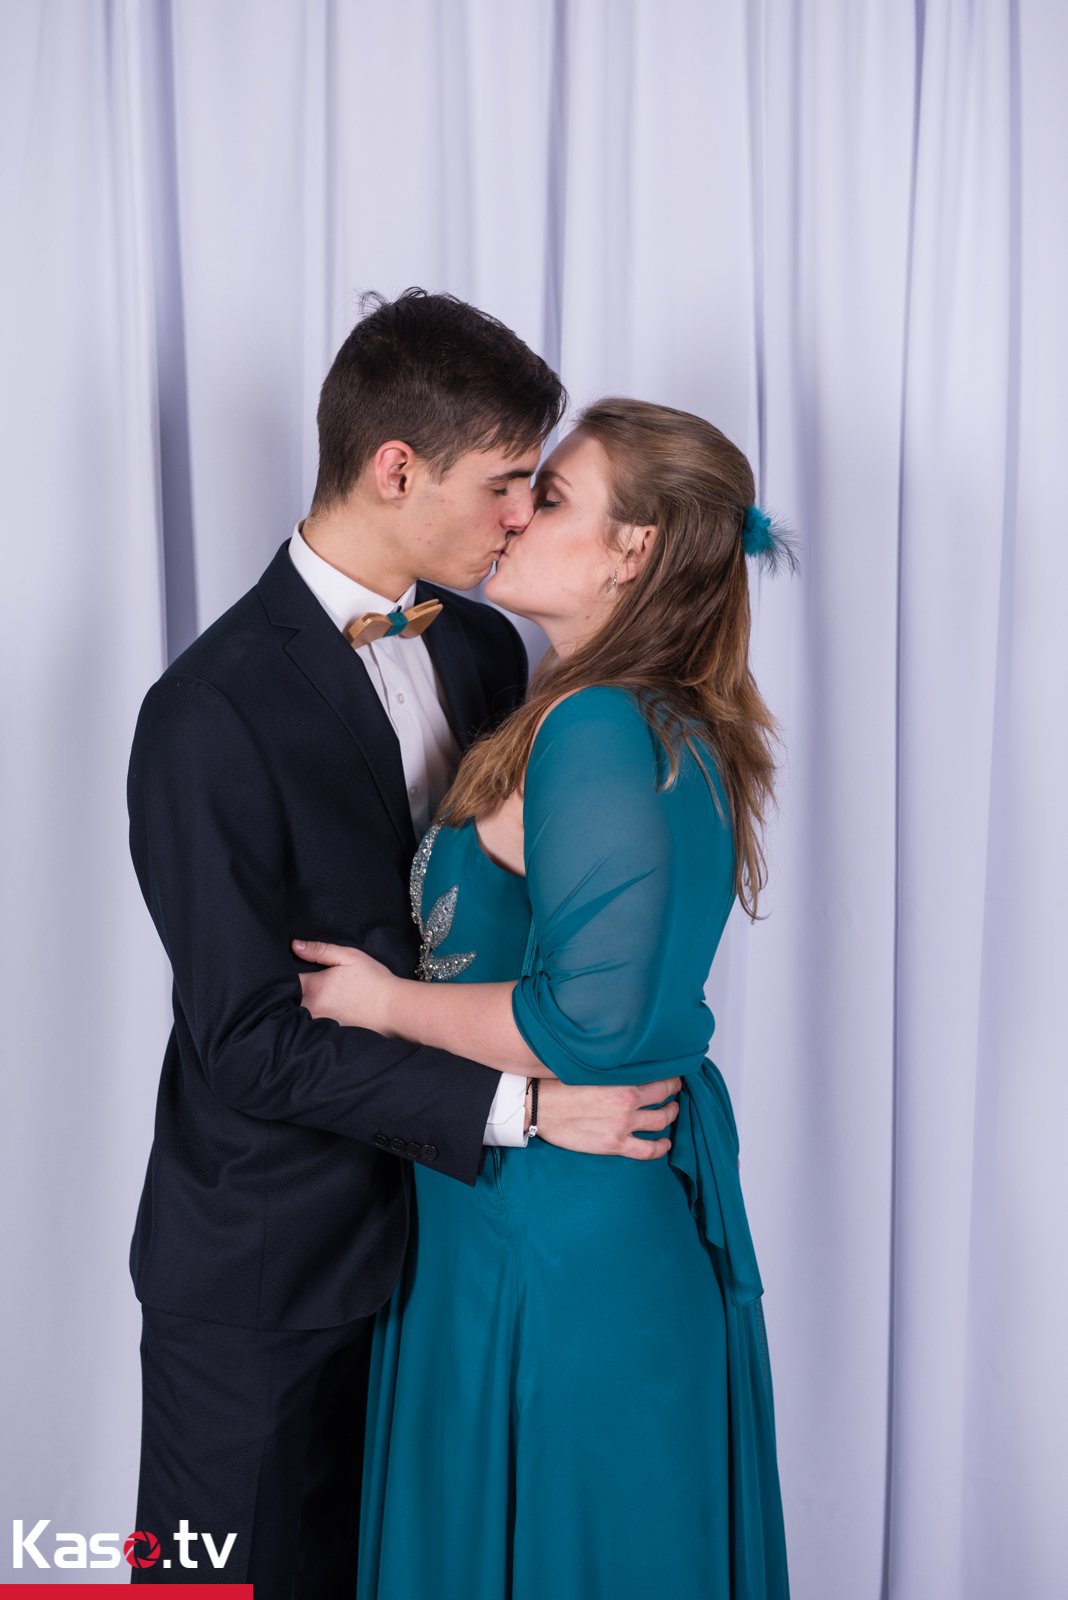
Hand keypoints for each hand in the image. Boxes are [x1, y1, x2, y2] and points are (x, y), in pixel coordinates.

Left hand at [292, 938, 399, 1034]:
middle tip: (299, 984)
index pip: (286, 981)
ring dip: (298, 1006)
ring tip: (311, 998)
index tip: (290, 969)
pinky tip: (323, 1012)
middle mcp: (312, 1007)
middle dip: (289, 992)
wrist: (393, 1009)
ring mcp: (318, 1023)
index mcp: (314, 987)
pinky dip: (309, 1019)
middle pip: (288, 999)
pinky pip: (310, 1025)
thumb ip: (320, 950)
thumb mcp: (348, 956)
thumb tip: (295, 946)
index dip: (285, 974)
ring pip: (297, 1013)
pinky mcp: (327, 1034)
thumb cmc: (373, 980)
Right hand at [534, 1078, 680, 1159]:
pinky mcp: (615, 1144)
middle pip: (664, 1098)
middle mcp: (628, 1102)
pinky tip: (665, 1144)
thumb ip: (614, 1068)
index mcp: (623, 1080)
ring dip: (670, 1116)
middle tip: (674, 1093)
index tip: (673, 1076)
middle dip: (673, 1095)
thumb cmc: (561, 1084)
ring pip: (661, 1121)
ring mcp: (623, 1125)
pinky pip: (648, 1150)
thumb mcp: (591, 1068)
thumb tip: (629, 1061)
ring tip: (671, 1113)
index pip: (659, 1078)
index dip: (671, 1078)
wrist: (540, 1107)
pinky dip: (661, 1148)